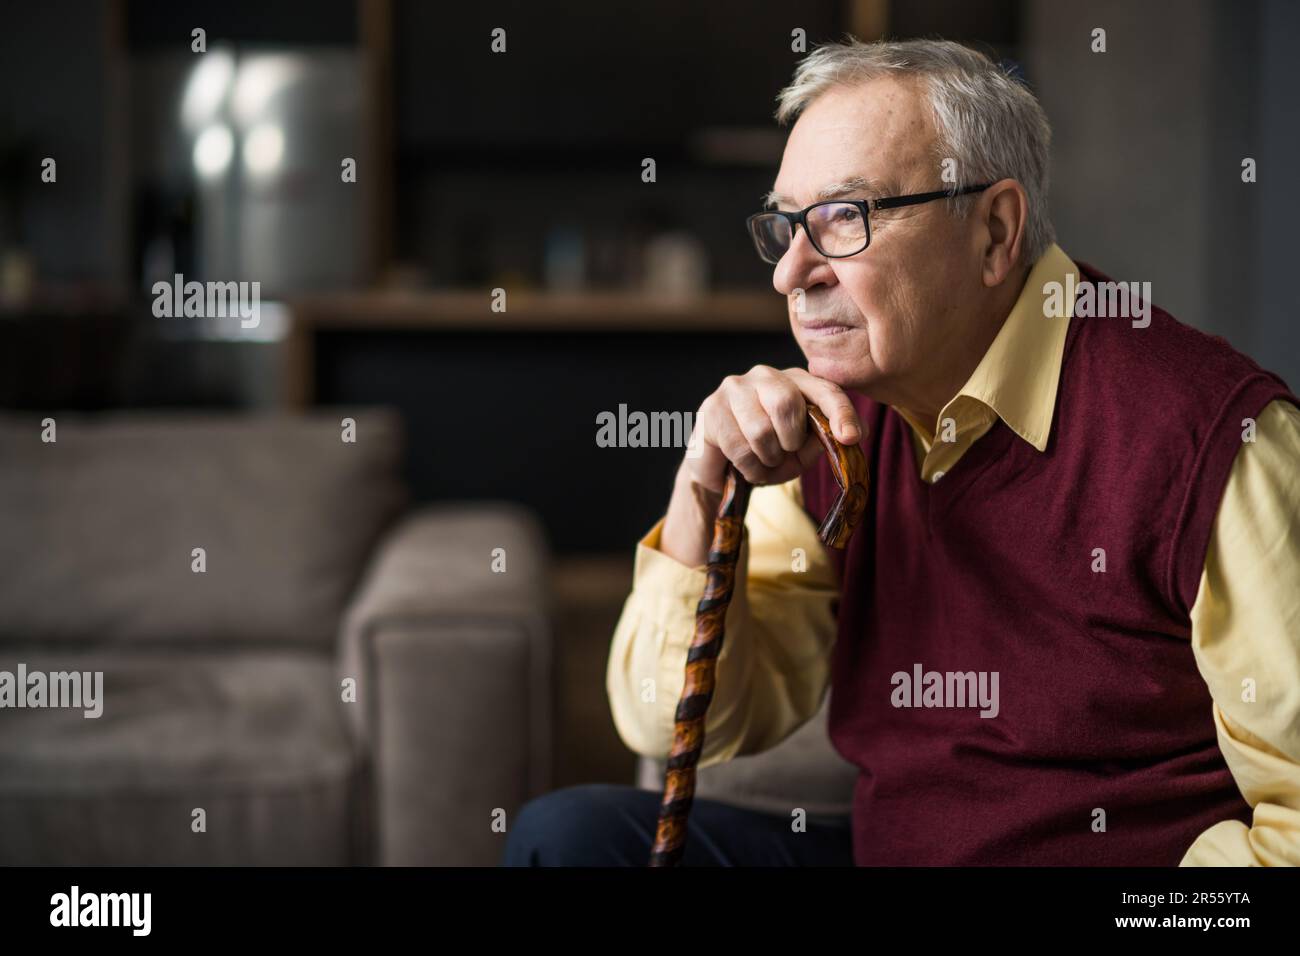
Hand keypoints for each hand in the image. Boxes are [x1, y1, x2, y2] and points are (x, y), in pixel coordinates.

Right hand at [683, 365, 863, 494]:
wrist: (721, 465)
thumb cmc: (766, 453)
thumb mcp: (801, 453)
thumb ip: (821, 442)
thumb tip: (849, 436)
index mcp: (796, 381)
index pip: (824, 390)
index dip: (840, 412)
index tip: (850, 437)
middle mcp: (766, 375)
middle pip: (787, 404)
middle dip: (790, 441)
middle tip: (784, 454)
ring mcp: (735, 388)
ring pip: (761, 431)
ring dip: (767, 460)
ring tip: (762, 463)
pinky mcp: (712, 408)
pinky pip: (738, 447)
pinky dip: (749, 468)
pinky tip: (744, 467)